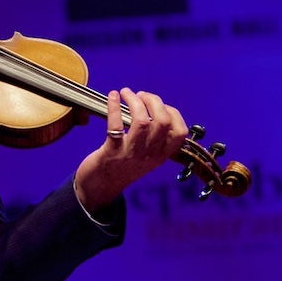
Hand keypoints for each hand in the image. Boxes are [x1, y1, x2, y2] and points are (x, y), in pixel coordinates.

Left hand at [75, 88, 187, 212]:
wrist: (100, 187)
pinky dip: (114, 106)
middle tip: (140, 95)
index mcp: (161, 155)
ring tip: (126, 93)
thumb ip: (152, 138)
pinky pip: (116, 125)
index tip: (158, 104)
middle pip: (163, 121)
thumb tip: (151, 108)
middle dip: (153, 101)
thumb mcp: (145, 156)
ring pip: (143, 121)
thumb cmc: (121, 166)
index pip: (180, 132)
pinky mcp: (112, 152)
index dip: (172, 112)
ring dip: (134, 101)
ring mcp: (132, 153)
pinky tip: (113, 96)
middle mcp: (150, 155)